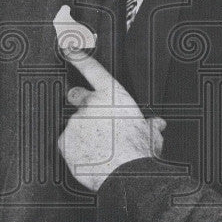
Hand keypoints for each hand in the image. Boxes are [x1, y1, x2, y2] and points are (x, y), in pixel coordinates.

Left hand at [57, 45, 165, 191]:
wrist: (126, 174)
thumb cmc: (139, 152)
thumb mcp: (151, 134)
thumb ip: (150, 125)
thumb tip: (156, 124)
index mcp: (113, 97)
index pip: (91, 69)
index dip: (78, 56)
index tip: (68, 48)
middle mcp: (91, 104)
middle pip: (76, 95)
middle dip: (78, 101)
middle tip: (89, 117)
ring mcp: (75, 122)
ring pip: (74, 125)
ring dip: (83, 133)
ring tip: (99, 149)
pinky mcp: (64, 141)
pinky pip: (66, 143)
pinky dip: (74, 149)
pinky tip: (88, 157)